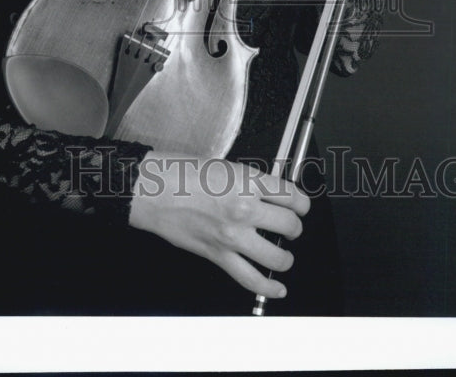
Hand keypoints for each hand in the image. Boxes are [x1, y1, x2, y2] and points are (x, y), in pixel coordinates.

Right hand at [129, 152, 309, 298]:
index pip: (292, 196)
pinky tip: (278, 288)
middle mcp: (245, 209)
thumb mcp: (225, 166)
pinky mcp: (218, 255)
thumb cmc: (181, 173)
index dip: (301, 204)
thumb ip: (250, 182)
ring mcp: (232, 235)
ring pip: (277, 257)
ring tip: (282, 255)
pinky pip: (251, 279)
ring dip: (285, 258)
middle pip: (290, 226)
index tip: (300, 207)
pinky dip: (268, 287)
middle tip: (290, 227)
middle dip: (295, 228)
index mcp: (248, 181)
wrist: (153, 190)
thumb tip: (270, 195)